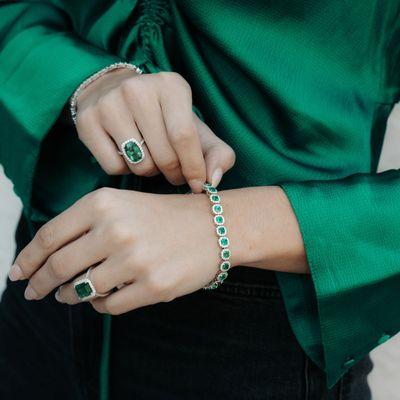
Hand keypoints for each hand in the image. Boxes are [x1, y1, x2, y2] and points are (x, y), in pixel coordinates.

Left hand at [10, 188, 230, 313]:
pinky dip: (101, 304)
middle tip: (35, 293)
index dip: (28, 259)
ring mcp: (134, 261)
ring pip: (82, 290)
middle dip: (41, 284)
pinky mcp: (152, 286)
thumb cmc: (166, 215)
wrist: (215, 226)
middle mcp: (115, 230)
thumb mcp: (124, 205)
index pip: (49, 236)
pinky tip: (106, 296)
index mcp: (103, 204)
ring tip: (71, 294)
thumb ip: (86, 225)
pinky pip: (109, 306)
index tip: (18, 273)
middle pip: (59, 267)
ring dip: (72, 296)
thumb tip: (49, 260)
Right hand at [75, 69, 234, 191]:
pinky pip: (113, 168)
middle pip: (163, 156)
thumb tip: (214, 180)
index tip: (198, 185)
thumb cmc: (163, 116)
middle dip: (174, 173)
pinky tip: (128, 155)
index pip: (184, 136)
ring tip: (150, 156)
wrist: (114, 91)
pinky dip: (125, 170)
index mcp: (170, 86)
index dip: (194, 168)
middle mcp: (137, 89)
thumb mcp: (195, 127)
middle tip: (174, 171)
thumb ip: (216, 153)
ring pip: (139, 165)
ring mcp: (108, 104)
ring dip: (150, 171)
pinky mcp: (87, 122)